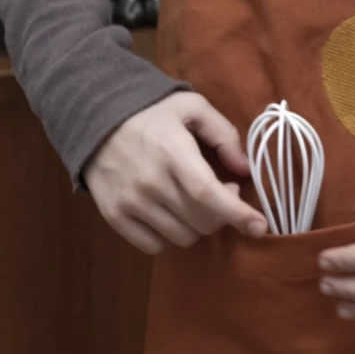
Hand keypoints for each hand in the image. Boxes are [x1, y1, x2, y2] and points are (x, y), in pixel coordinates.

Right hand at [83, 92, 267, 253]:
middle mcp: (150, 183)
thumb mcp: (192, 107)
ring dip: (199, 225)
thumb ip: (224, 134)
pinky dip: (172, 236)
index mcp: (172, 152)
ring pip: (182, 237)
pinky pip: (154, 246)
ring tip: (196, 200)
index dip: (237, 214)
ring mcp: (130, 203)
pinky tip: (174, 213)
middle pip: (200, 221)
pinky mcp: (114, 217)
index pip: (208, 195)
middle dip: (223, 214)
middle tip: (223, 191)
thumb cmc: (150, 111)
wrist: (94, 118)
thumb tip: (244, 169)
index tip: (260, 226)